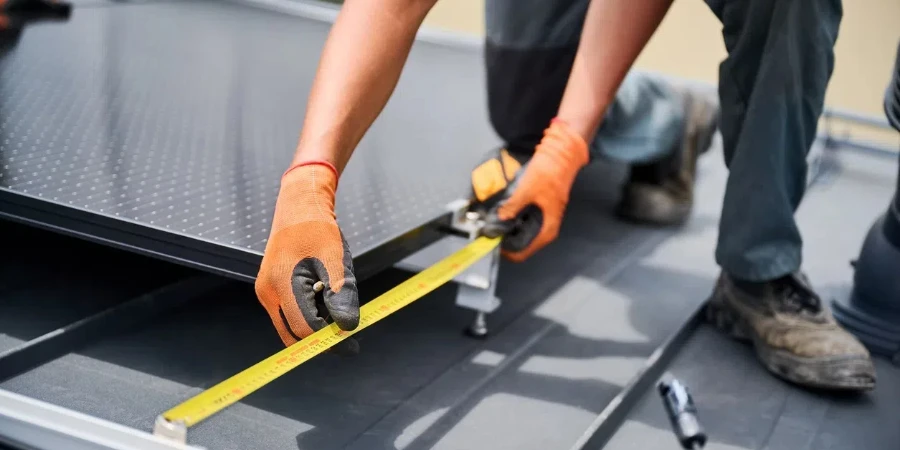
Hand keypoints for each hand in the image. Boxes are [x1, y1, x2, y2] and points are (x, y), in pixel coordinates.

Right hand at [255, 162, 359, 353]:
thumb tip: (348, 327)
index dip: (330, 340)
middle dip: (321, 339)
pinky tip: (325, 298)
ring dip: (316, 326)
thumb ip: (341, 294)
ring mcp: (266, 292)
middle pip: (293, 334)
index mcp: (282, 284)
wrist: (299, 206)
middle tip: (348, 336)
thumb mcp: (336, 260)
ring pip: (290, 326)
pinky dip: (309, 314)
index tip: (352, 344)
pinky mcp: (270, 290)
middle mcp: (268, 292)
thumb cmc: (318, 229)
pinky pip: (289, 313)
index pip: (304, 329)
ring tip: (337, 305)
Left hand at [470, 119, 588, 261]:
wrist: (562, 153)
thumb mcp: (527, 189)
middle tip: (489, 231)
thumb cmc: (550, 171)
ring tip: (494, 222)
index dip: (506, 251)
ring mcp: (544, 216)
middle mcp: (547, 226)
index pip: (524, 252)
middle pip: (523, 243)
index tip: (492, 244)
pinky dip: (513, 218)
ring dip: (508, 228)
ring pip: (522, 231)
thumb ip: (512, 206)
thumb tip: (498, 220)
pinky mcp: (540, 207)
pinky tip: (503, 211)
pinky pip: (524, 219)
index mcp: (547, 228)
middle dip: (505, 239)